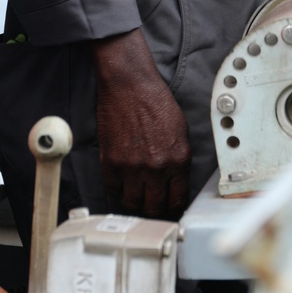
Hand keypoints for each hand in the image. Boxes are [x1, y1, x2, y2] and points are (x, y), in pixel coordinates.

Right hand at [92, 29, 190, 218]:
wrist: (129, 84)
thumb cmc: (154, 101)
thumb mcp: (180, 130)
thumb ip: (179, 157)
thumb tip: (176, 179)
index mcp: (178, 160)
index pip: (177, 200)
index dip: (173, 205)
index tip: (168, 204)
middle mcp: (157, 168)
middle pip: (154, 207)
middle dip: (154, 207)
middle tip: (150, 202)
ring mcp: (132, 167)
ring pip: (132, 203)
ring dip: (134, 200)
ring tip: (135, 193)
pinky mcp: (111, 162)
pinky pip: (112, 189)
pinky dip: (117, 188)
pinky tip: (121, 181)